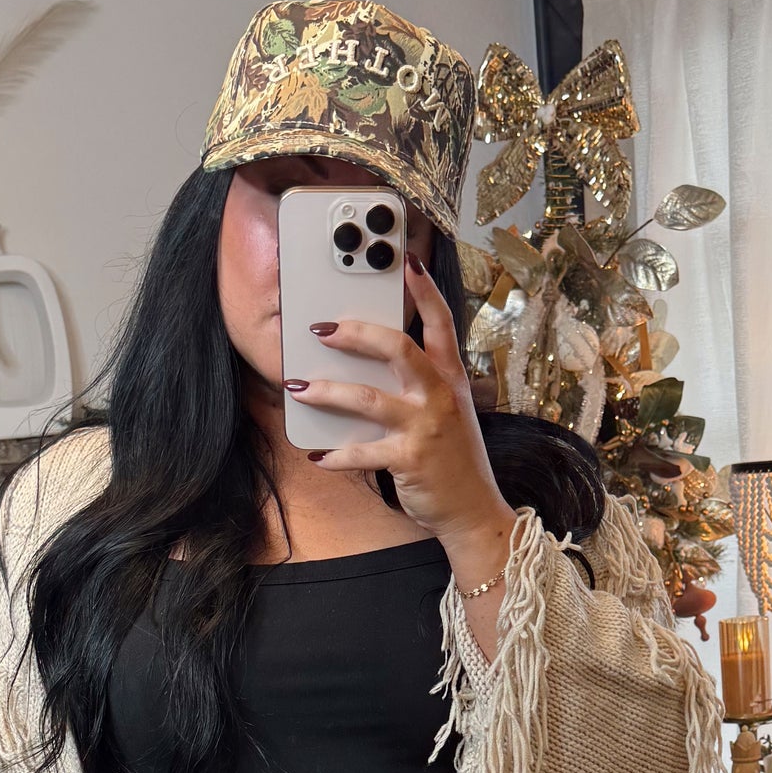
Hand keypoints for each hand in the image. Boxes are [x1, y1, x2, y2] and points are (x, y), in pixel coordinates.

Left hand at [288, 258, 513, 593]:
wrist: (473, 510)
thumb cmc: (453, 460)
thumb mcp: (447, 413)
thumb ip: (418, 387)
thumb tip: (366, 368)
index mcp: (449, 379)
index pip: (440, 324)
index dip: (424, 291)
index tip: (407, 262)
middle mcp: (440, 396)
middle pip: (398, 348)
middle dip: (356, 334)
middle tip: (322, 329)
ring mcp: (425, 427)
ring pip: (368, 398)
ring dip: (327, 392)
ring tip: (298, 388)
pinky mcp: (409, 459)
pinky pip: (363, 452)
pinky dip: (336, 455)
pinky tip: (317, 455)